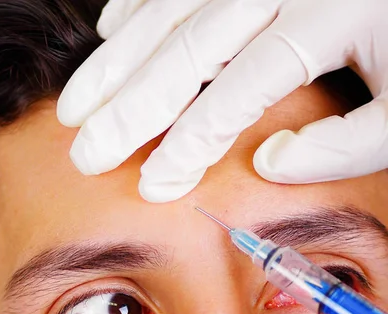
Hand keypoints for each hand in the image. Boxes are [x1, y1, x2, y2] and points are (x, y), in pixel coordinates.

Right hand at [57, 0, 387, 201]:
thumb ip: (347, 144)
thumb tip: (267, 163)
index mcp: (329, 17)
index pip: (238, 93)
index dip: (189, 143)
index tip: (153, 186)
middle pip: (187, 47)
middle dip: (128, 106)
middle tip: (85, 152)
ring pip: (171, 9)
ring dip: (117, 60)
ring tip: (77, 106)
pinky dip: (139, 5)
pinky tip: (111, 34)